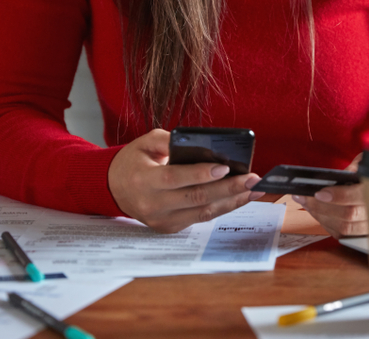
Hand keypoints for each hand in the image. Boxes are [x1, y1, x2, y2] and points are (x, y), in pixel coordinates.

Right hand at [108, 128, 263, 232]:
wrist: (114, 188)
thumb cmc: (134, 161)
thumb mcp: (145, 143)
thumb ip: (168, 140)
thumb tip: (199, 145)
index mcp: (143, 180)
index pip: (175, 178)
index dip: (200, 174)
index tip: (225, 167)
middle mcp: (152, 204)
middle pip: (195, 198)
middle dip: (227, 189)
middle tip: (252, 179)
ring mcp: (162, 220)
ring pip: (203, 213)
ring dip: (232, 201)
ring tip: (254, 189)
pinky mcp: (171, 228)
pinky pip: (201, 218)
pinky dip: (223, 207)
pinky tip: (240, 197)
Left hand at [293, 154, 366, 238]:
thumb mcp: (368, 166)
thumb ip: (356, 167)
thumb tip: (342, 172)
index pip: (358, 197)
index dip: (338, 196)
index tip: (319, 193)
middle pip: (347, 216)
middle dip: (320, 206)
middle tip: (303, 197)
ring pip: (343, 228)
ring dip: (320, 216)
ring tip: (305, 203)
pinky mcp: (361, 236)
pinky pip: (341, 234)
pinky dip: (326, 223)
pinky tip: (316, 212)